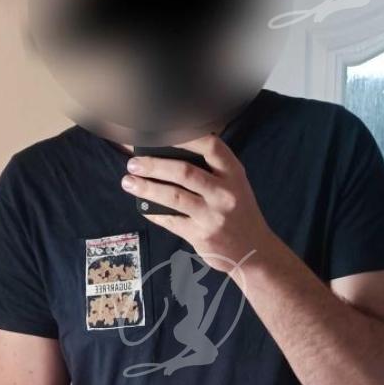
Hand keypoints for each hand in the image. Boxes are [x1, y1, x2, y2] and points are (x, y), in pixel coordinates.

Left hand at [120, 133, 273, 274]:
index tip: (161, 132)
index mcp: (234, 174)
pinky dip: (153, 213)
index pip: (211, 146)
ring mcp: (212, 215)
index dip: (185, 136)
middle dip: (154, 165)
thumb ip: (212, 170)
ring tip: (128, 182)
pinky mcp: (201, 235)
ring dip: (146, 188)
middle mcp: (224, 193)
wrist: (254, 252)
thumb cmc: (239, 213)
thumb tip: (170, 153)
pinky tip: (142, 207)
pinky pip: (171, 221)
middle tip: (134, 163)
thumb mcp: (235, 185)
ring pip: (173, 197)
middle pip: (184, 172)